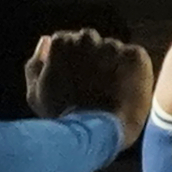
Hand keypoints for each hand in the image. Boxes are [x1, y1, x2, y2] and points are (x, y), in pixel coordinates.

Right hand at [27, 28, 155, 142]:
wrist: (99, 133)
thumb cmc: (63, 117)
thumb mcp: (36, 94)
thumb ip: (35, 64)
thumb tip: (46, 41)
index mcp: (61, 43)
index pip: (66, 41)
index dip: (71, 61)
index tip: (75, 79)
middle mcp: (87, 39)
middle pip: (90, 41)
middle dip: (91, 58)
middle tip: (94, 85)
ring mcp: (113, 46)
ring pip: (112, 49)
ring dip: (112, 63)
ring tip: (111, 91)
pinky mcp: (136, 56)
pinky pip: (134, 57)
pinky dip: (133, 70)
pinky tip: (126, 90)